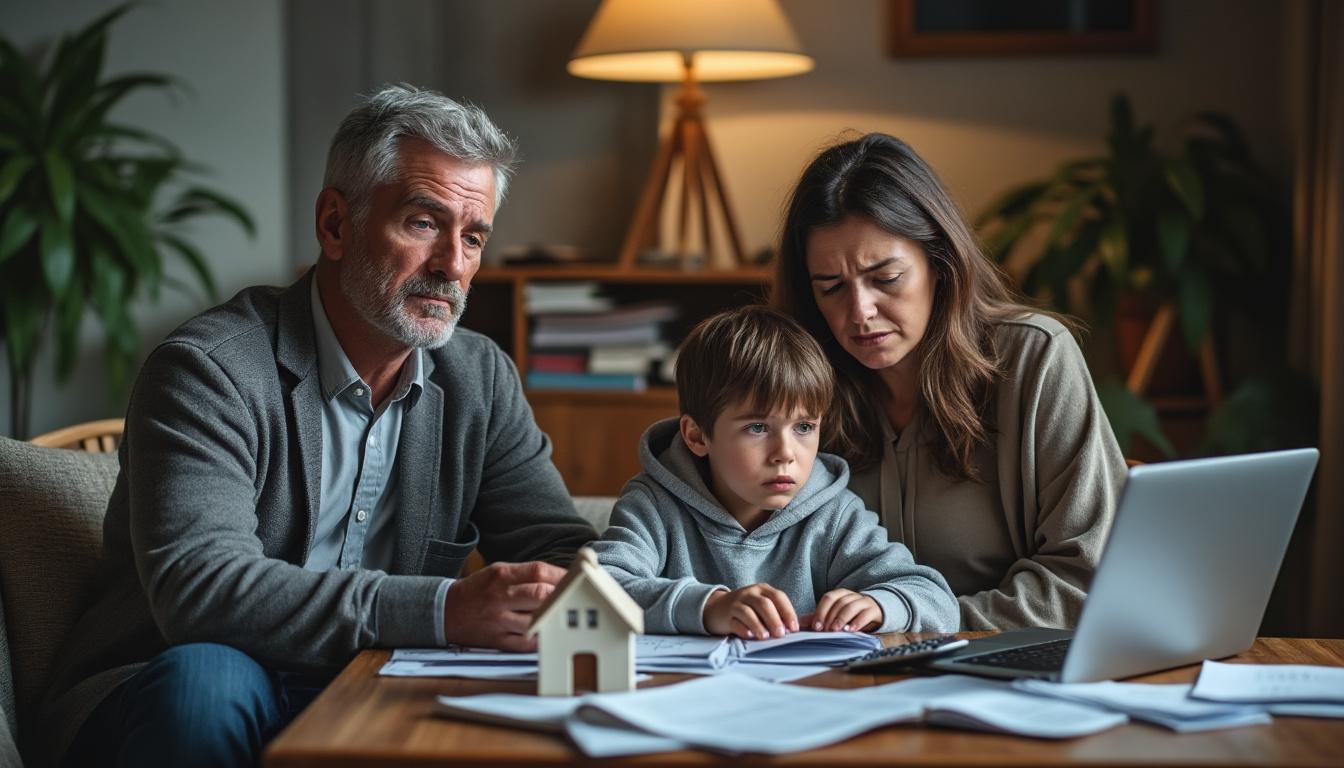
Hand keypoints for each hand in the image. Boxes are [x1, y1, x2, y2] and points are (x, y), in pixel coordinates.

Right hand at [442, 561, 566, 651]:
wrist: (445, 612)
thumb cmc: (478, 590)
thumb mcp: (497, 572)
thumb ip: (526, 575)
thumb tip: (559, 579)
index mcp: (502, 575)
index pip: (539, 571)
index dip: (561, 575)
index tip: (574, 579)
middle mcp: (500, 596)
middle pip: (541, 594)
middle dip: (561, 595)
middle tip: (573, 597)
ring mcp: (499, 620)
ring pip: (536, 620)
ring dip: (553, 617)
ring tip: (561, 615)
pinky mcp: (497, 640)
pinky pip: (527, 642)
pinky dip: (540, 638)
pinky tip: (546, 632)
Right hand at [702, 583, 798, 638]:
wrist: (716, 608)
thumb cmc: (746, 609)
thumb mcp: (761, 605)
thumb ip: (777, 613)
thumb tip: (796, 628)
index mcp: (762, 590)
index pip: (778, 597)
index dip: (787, 612)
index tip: (794, 628)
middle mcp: (750, 593)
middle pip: (764, 604)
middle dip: (775, 619)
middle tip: (781, 634)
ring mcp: (736, 603)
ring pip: (748, 612)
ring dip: (759, 625)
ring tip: (766, 637)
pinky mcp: (726, 615)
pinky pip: (735, 621)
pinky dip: (743, 629)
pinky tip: (749, 636)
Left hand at [804, 589, 882, 632]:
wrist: (875, 611)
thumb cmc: (851, 614)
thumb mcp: (834, 614)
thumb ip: (819, 618)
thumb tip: (799, 623)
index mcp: (840, 594)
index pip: (828, 598)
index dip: (821, 612)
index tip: (816, 626)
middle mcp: (851, 595)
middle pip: (839, 603)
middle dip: (831, 618)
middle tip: (826, 631)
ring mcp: (863, 601)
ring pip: (851, 607)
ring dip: (842, 619)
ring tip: (836, 630)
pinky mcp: (873, 610)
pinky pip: (865, 614)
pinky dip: (857, 622)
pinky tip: (851, 630)